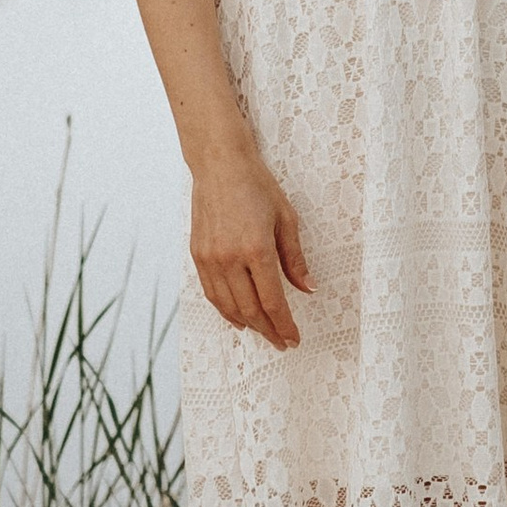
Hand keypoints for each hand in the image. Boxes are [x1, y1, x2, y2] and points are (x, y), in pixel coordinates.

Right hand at [190, 147, 312, 347]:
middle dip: (269, 330)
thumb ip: (295, 258)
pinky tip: (238, 317)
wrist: (220, 165)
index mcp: (256, 249)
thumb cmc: (257, 186)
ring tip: (264, 333)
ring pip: (228, 306)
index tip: (294, 337)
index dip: (284, 324)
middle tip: (282, 342)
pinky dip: (225, 310)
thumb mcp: (286, 219)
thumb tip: (307, 288)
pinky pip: (212, 292)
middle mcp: (230, 258)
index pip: (272, 301)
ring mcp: (211, 258)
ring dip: (248, 324)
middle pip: (250, 309)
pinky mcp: (198, 254)